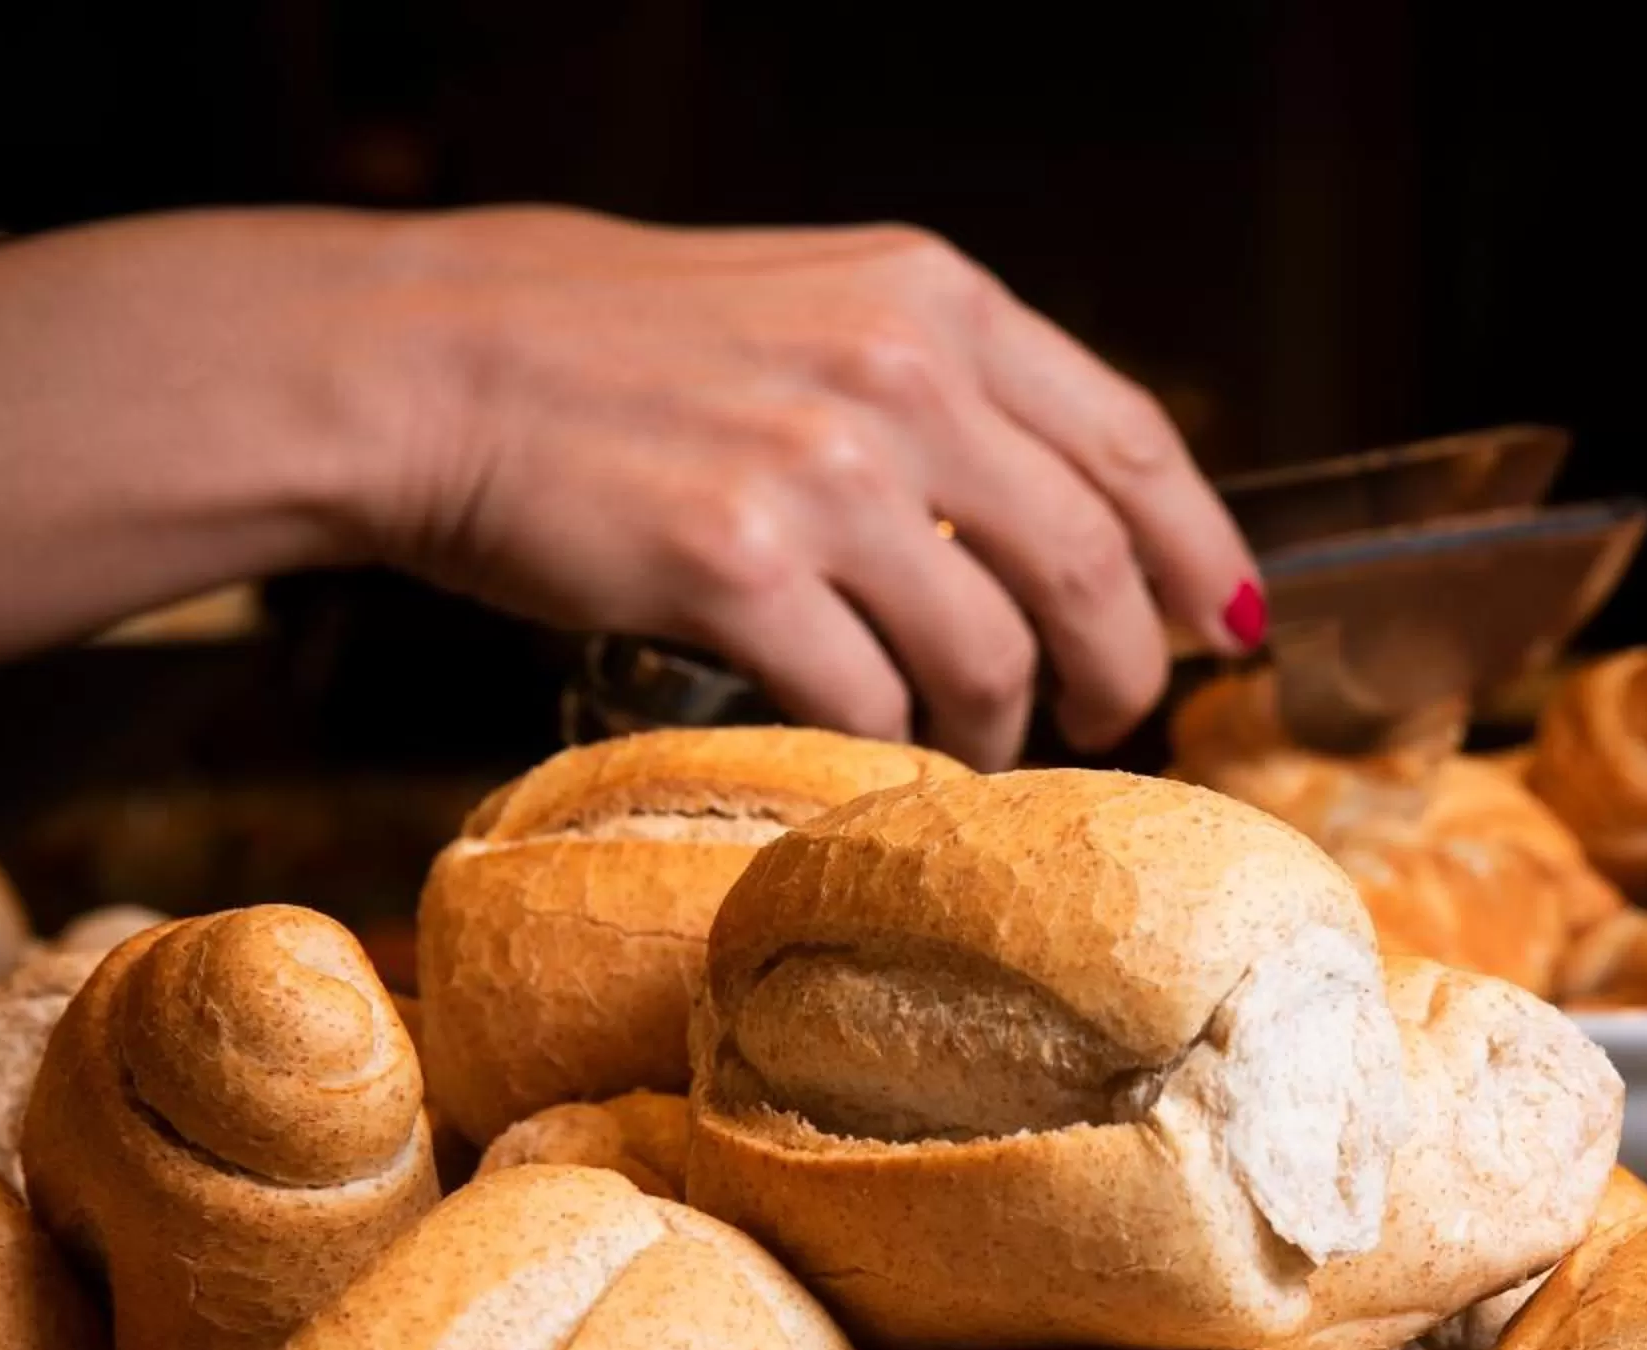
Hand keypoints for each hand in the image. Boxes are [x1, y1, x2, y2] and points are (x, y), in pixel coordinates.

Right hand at [356, 210, 1262, 765]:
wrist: (424, 365)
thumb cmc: (608, 348)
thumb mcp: (807, 309)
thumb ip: (936, 388)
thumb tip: (1058, 511)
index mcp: (933, 301)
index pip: (1134, 440)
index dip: (1198, 551)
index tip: (1222, 622)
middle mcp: (899, 376)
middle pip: (1090, 568)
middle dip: (1119, 671)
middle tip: (1105, 719)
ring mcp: (821, 473)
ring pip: (987, 656)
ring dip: (992, 730)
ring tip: (960, 746)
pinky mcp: (736, 568)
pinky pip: (865, 706)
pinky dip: (879, 751)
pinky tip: (861, 751)